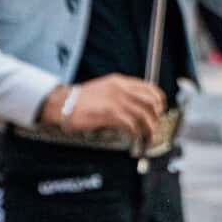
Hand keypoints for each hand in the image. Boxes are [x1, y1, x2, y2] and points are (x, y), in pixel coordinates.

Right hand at [39, 75, 164, 137]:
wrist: (62, 104)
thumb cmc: (79, 100)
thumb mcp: (103, 88)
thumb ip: (119, 93)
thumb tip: (133, 105)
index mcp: (119, 81)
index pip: (149, 88)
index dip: (158, 101)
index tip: (159, 111)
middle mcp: (121, 89)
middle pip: (151, 102)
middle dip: (157, 117)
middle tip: (155, 126)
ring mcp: (117, 101)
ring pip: (145, 116)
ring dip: (150, 130)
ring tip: (149, 138)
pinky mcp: (111, 114)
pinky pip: (133, 125)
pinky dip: (137, 134)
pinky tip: (135, 139)